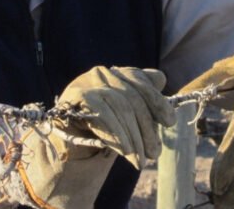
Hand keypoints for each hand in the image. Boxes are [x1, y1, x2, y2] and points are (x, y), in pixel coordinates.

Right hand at [15, 66, 174, 207]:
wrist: (63, 144)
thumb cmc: (100, 128)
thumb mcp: (124, 115)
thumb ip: (141, 99)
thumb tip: (161, 80)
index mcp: (115, 73)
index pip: (140, 80)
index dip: (156, 100)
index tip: (170, 121)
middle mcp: (101, 73)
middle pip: (131, 97)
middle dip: (146, 128)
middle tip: (154, 153)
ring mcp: (86, 82)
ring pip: (120, 106)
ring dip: (133, 137)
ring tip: (140, 159)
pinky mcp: (75, 97)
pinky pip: (103, 114)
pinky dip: (118, 134)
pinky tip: (127, 150)